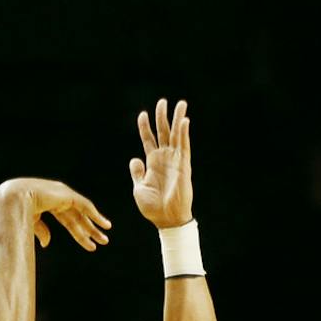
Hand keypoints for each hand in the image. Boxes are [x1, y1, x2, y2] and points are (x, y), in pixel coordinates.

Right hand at [0, 178, 110, 250]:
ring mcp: (63, 194)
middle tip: (103, 241)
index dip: (79, 234)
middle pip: (79, 217)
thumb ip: (41, 231)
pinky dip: (95, 215)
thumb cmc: (17, 210)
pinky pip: (84, 206)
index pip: (68, 221)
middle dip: (90, 230)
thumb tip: (47, 243)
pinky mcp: (67, 194)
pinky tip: (104, 224)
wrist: (13, 199)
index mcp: (49, 203)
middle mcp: (59, 197)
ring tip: (106, 236)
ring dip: (96, 224)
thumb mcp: (31, 223)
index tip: (90, 246)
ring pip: (84, 212)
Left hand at [129, 97, 193, 228]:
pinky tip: (184, 121)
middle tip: (163, 101)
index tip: (142, 114)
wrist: (166, 219)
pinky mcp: (184, 165)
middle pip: (164, 132)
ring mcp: (175, 160)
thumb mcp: (138, 188)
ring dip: (177, 119)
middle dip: (162, 117)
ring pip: (176, 135)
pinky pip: (184, 146)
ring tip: (180, 104)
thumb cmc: (153, 207)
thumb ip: (137, 173)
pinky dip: (184, 133)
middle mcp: (164, 158)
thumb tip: (135, 159)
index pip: (148, 139)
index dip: (145, 127)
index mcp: (152, 163)